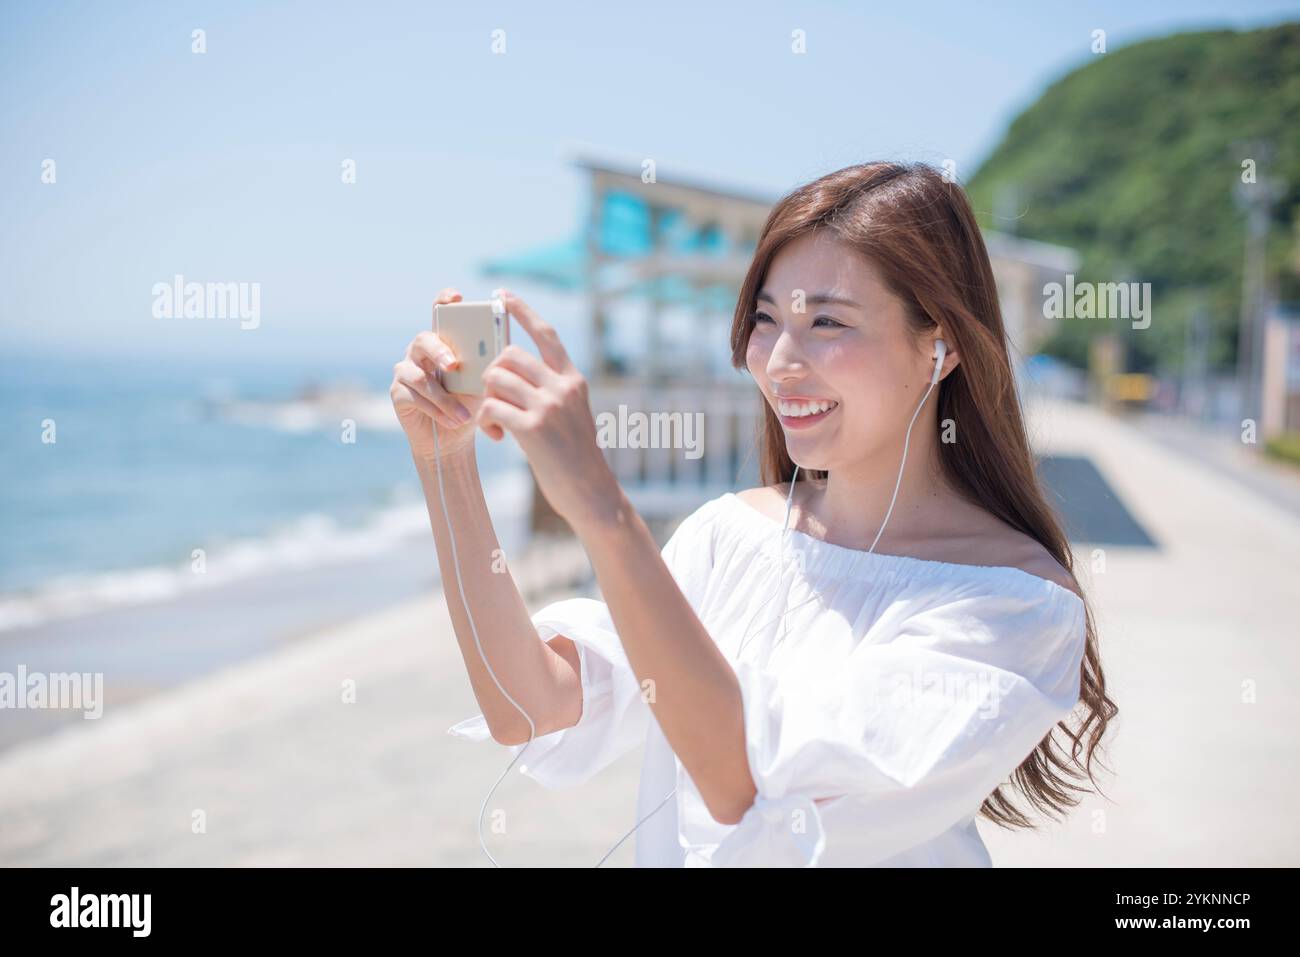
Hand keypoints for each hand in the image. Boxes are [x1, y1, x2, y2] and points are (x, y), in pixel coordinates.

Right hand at [390, 288, 481, 461]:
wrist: (454, 437)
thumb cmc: (469, 404)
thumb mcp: (481, 383)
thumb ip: (485, 365)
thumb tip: (499, 353)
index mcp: (443, 340)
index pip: (440, 312)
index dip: (445, 300)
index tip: (456, 297)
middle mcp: (420, 350)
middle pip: (424, 339)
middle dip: (439, 351)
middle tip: (454, 366)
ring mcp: (405, 369)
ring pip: (420, 376)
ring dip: (445, 398)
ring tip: (464, 416)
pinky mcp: (397, 392)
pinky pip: (415, 397)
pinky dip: (437, 410)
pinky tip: (453, 421)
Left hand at [478, 289, 621, 528]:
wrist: (592, 494)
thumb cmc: (577, 459)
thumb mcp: (573, 416)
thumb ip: (552, 393)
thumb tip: (515, 376)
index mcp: (574, 380)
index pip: (547, 334)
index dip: (523, 311)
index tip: (502, 295)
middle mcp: (563, 387)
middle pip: (510, 355)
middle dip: (493, 374)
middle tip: (494, 399)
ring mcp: (549, 406)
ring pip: (497, 379)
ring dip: (487, 400)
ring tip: (495, 423)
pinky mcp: (533, 429)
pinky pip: (491, 408)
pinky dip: (486, 421)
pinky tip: (497, 436)